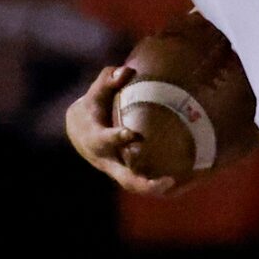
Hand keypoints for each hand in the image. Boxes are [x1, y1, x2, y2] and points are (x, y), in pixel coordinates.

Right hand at [64, 62, 176, 196]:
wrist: (78, 130)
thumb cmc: (93, 107)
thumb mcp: (95, 94)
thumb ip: (108, 81)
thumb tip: (127, 70)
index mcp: (95, 138)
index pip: (105, 140)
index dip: (117, 138)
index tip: (132, 133)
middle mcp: (105, 159)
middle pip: (122, 177)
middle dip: (142, 181)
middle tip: (167, 181)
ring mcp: (115, 169)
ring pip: (132, 185)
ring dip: (153, 188)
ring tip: (175, 184)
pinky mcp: (124, 173)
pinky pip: (140, 183)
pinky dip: (157, 186)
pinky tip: (180, 182)